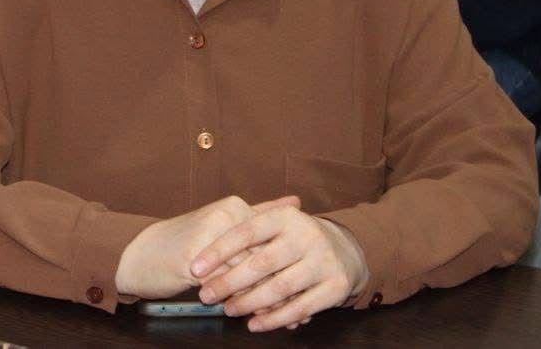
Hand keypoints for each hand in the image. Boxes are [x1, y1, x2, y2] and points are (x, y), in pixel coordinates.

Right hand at [114, 195, 300, 298]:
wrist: (140, 253)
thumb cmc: (185, 242)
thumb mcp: (223, 223)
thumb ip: (260, 212)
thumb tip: (296, 202)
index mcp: (235, 207)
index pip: (274, 240)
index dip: (291, 266)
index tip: (305, 285)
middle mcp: (225, 218)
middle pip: (267, 259)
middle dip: (284, 288)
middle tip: (301, 312)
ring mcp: (211, 238)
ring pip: (250, 275)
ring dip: (267, 300)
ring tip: (281, 318)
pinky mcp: (196, 260)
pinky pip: (229, 288)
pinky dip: (244, 305)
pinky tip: (252, 316)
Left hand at [190, 204, 368, 331]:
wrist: (346, 249)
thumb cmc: (294, 238)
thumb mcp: (274, 224)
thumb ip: (243, 231)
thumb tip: (201, 247)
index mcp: (285, 216)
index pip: (245, 232)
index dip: (218, 251)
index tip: (195, 268)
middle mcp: (307, 235)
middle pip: (261, 263)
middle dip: (229, 282)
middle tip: (206, 295)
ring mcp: (323, 261)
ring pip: (279, 288)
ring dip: (249, 302)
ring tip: (228, 309)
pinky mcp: (336, 286)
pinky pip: (300, 307)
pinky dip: (274, 319)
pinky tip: (255, 324)